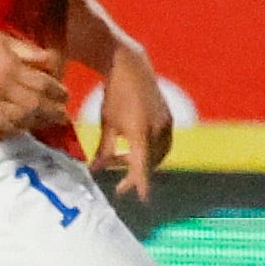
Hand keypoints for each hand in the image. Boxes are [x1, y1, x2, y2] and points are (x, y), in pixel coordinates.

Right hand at [0, 28, 68, 139]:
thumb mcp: (3, 40)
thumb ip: (28, 51)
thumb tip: (51, 60)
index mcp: (11, 67)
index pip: (41, 84)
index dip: (57, 92)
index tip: (66, 97)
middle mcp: (3, 86)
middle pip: (34, 104)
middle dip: (52, 111)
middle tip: (64, 117)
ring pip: (19, 117)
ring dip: (37, 122)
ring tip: (49, 124)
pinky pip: (0, 124)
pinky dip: (15, 128)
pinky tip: (25, 128)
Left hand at [90, 42, 173, 199]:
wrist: (131, 66)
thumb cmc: (114, 95)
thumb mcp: (107, 124)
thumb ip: (104, 150)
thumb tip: (96, 172)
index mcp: (140, 132)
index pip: (142, 165)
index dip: (141, 183)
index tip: (142, 199)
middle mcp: (157, 129)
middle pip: (151, 163)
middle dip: (136, 174)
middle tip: (121, 184)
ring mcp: (166, 123)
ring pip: (159, 154)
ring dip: (145, 163)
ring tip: (125, 162)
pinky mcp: (169, 118)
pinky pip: (164, 143)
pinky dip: (152, 152)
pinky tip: (137, 150)